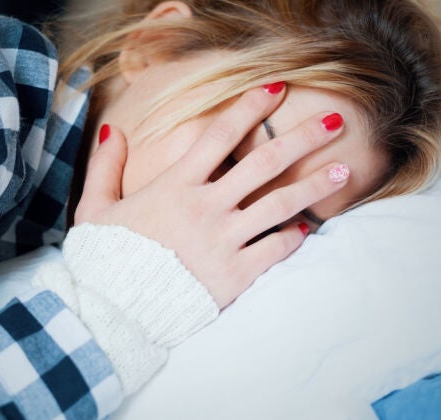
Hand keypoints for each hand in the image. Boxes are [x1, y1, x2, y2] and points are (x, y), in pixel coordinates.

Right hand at [74, 85, 348, 307]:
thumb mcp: (95, 207)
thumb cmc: (105, 258)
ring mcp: (223, 241)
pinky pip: (275, 250)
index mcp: (175, 186)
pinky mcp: (235, 275)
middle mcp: (206, 208)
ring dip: (315, 185)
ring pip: (280, 205)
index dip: (249, 107)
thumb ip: (106, 166)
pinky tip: (306, 229)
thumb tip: (113, 128)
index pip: (219, 135)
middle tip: (335, 121)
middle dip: (302, 137)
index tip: (276, 88)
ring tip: (345, 170)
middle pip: (264, 162)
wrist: (115, 311)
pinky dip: (293, 238)